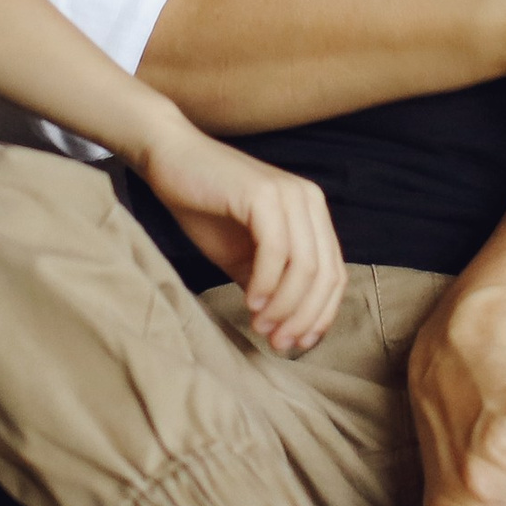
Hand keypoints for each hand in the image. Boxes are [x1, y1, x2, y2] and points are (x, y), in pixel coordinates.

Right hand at [131, 120, 343, 351]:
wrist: (171, 160)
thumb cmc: (205, 207)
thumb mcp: (244, 257)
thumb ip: (272, 285)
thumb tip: (291, 331)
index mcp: (312, 214)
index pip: (334, 275)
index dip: (320, 316)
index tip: (297, 345)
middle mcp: (310, 200)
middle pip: (325, 275)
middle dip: (304, 318)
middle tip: (278, 343)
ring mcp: (290, 194)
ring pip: (305, 267)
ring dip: (285, 306)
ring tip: (261, 326)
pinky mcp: (263, 194)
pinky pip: (276, 250)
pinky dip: (266, 282)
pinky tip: (249, 301)